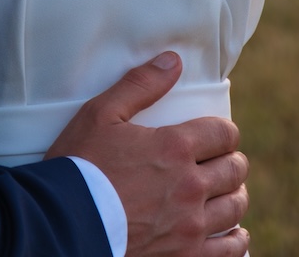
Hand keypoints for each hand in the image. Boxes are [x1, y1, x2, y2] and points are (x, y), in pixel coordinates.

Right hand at [47, 54, 248, 256]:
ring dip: (233, 195)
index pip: (223, 133)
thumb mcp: (102, 114)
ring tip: (225, 192)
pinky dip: (236, 239)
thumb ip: (141, 84)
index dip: (223, 131)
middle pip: (234, 169)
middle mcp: (190, 187)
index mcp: (175, 147)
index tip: (216, 135)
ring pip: (235, 207)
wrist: (63, 225)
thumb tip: (173, 61)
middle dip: (230, 160)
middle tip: (221, 161)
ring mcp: (190, 227)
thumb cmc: (79, 165)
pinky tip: (232, 232)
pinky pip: (229, 251)